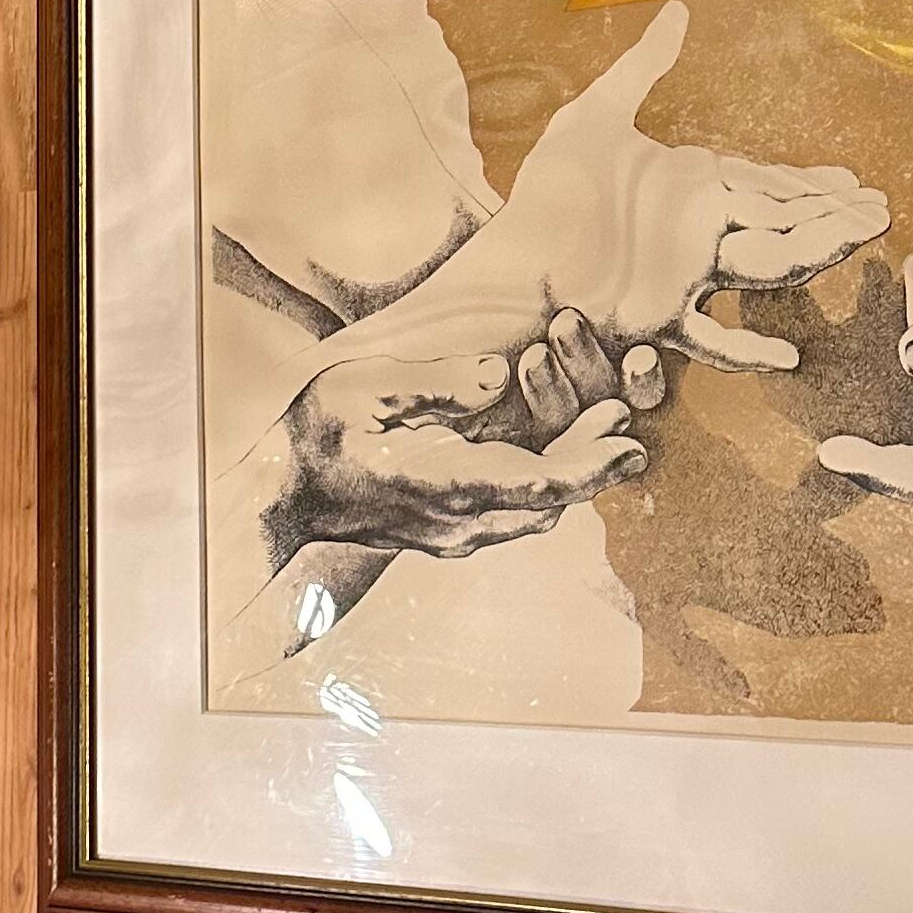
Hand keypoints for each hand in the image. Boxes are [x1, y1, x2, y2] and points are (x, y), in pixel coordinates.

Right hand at [266, 320, 664, 568]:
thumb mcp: (365, 388)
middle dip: (592, 460)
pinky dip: (542, 483)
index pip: (537, 487)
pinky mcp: (448, 534)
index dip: (591, 467)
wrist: (282, 494)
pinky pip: (511, 515)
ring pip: (534, 513)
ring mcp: (453, 535)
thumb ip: (434, 384)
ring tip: (600, 424)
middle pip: (548, 501)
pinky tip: (551, 448)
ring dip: (570, 473)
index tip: (631, 446)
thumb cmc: (317, 433)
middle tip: (624, 416)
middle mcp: (458, 522)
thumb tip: (496, 376)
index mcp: (443, 485)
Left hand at [470, 0, 886, 374]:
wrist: (506, 260)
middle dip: (832, 216)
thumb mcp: (593, 118)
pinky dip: (745, 351)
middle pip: (781, 223)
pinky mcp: (657, 317)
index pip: (765, 184)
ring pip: (765, 265)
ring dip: (814, 254)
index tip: (857, 182)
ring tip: (860, 242)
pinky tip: (786, 360)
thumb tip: (679, 9)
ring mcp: (683, 277)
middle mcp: (698, 233)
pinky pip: (710, 340)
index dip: (812, 184)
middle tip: (883, 212)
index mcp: (690, 187)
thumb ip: (642, 67)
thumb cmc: (546, 194)